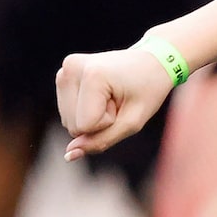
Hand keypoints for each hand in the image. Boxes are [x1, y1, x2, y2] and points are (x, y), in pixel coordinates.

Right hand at [55, 46, 176, 159]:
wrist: (152, 61)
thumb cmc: (147, 91)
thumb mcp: (132, 122)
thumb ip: (101, 141)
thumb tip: (69, 155)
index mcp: (92, 75)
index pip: (85, 126)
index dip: (108, 123)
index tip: (123, 103)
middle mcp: (71, 68)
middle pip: (73, 125)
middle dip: (98, 121)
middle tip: (118, 100)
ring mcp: (65, 69)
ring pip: (68, 121)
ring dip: (92, 116)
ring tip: (111, 96)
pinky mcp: (64, 74)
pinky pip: (68, 112)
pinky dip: (85, 110)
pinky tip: (102, 93)